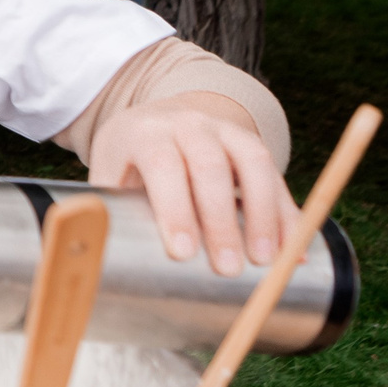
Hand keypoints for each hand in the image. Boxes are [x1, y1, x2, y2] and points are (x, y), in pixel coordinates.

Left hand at [88, 96, 299, 275]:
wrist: (162, 117)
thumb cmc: (130, 159)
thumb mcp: (110, 171)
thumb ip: (107, 206)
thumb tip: (92, 255)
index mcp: (147, 131)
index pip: (162, 164)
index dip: (174, 208)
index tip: (183, 252)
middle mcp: (189, 124)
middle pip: (211, 166)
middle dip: (222, 220)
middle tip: (228, 269)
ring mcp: (226, 130)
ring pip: (254, 165)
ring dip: (265, 215)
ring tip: (270, 263)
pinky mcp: (253, 145)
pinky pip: (276, 177)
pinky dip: (288, 214)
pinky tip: (295, 248)